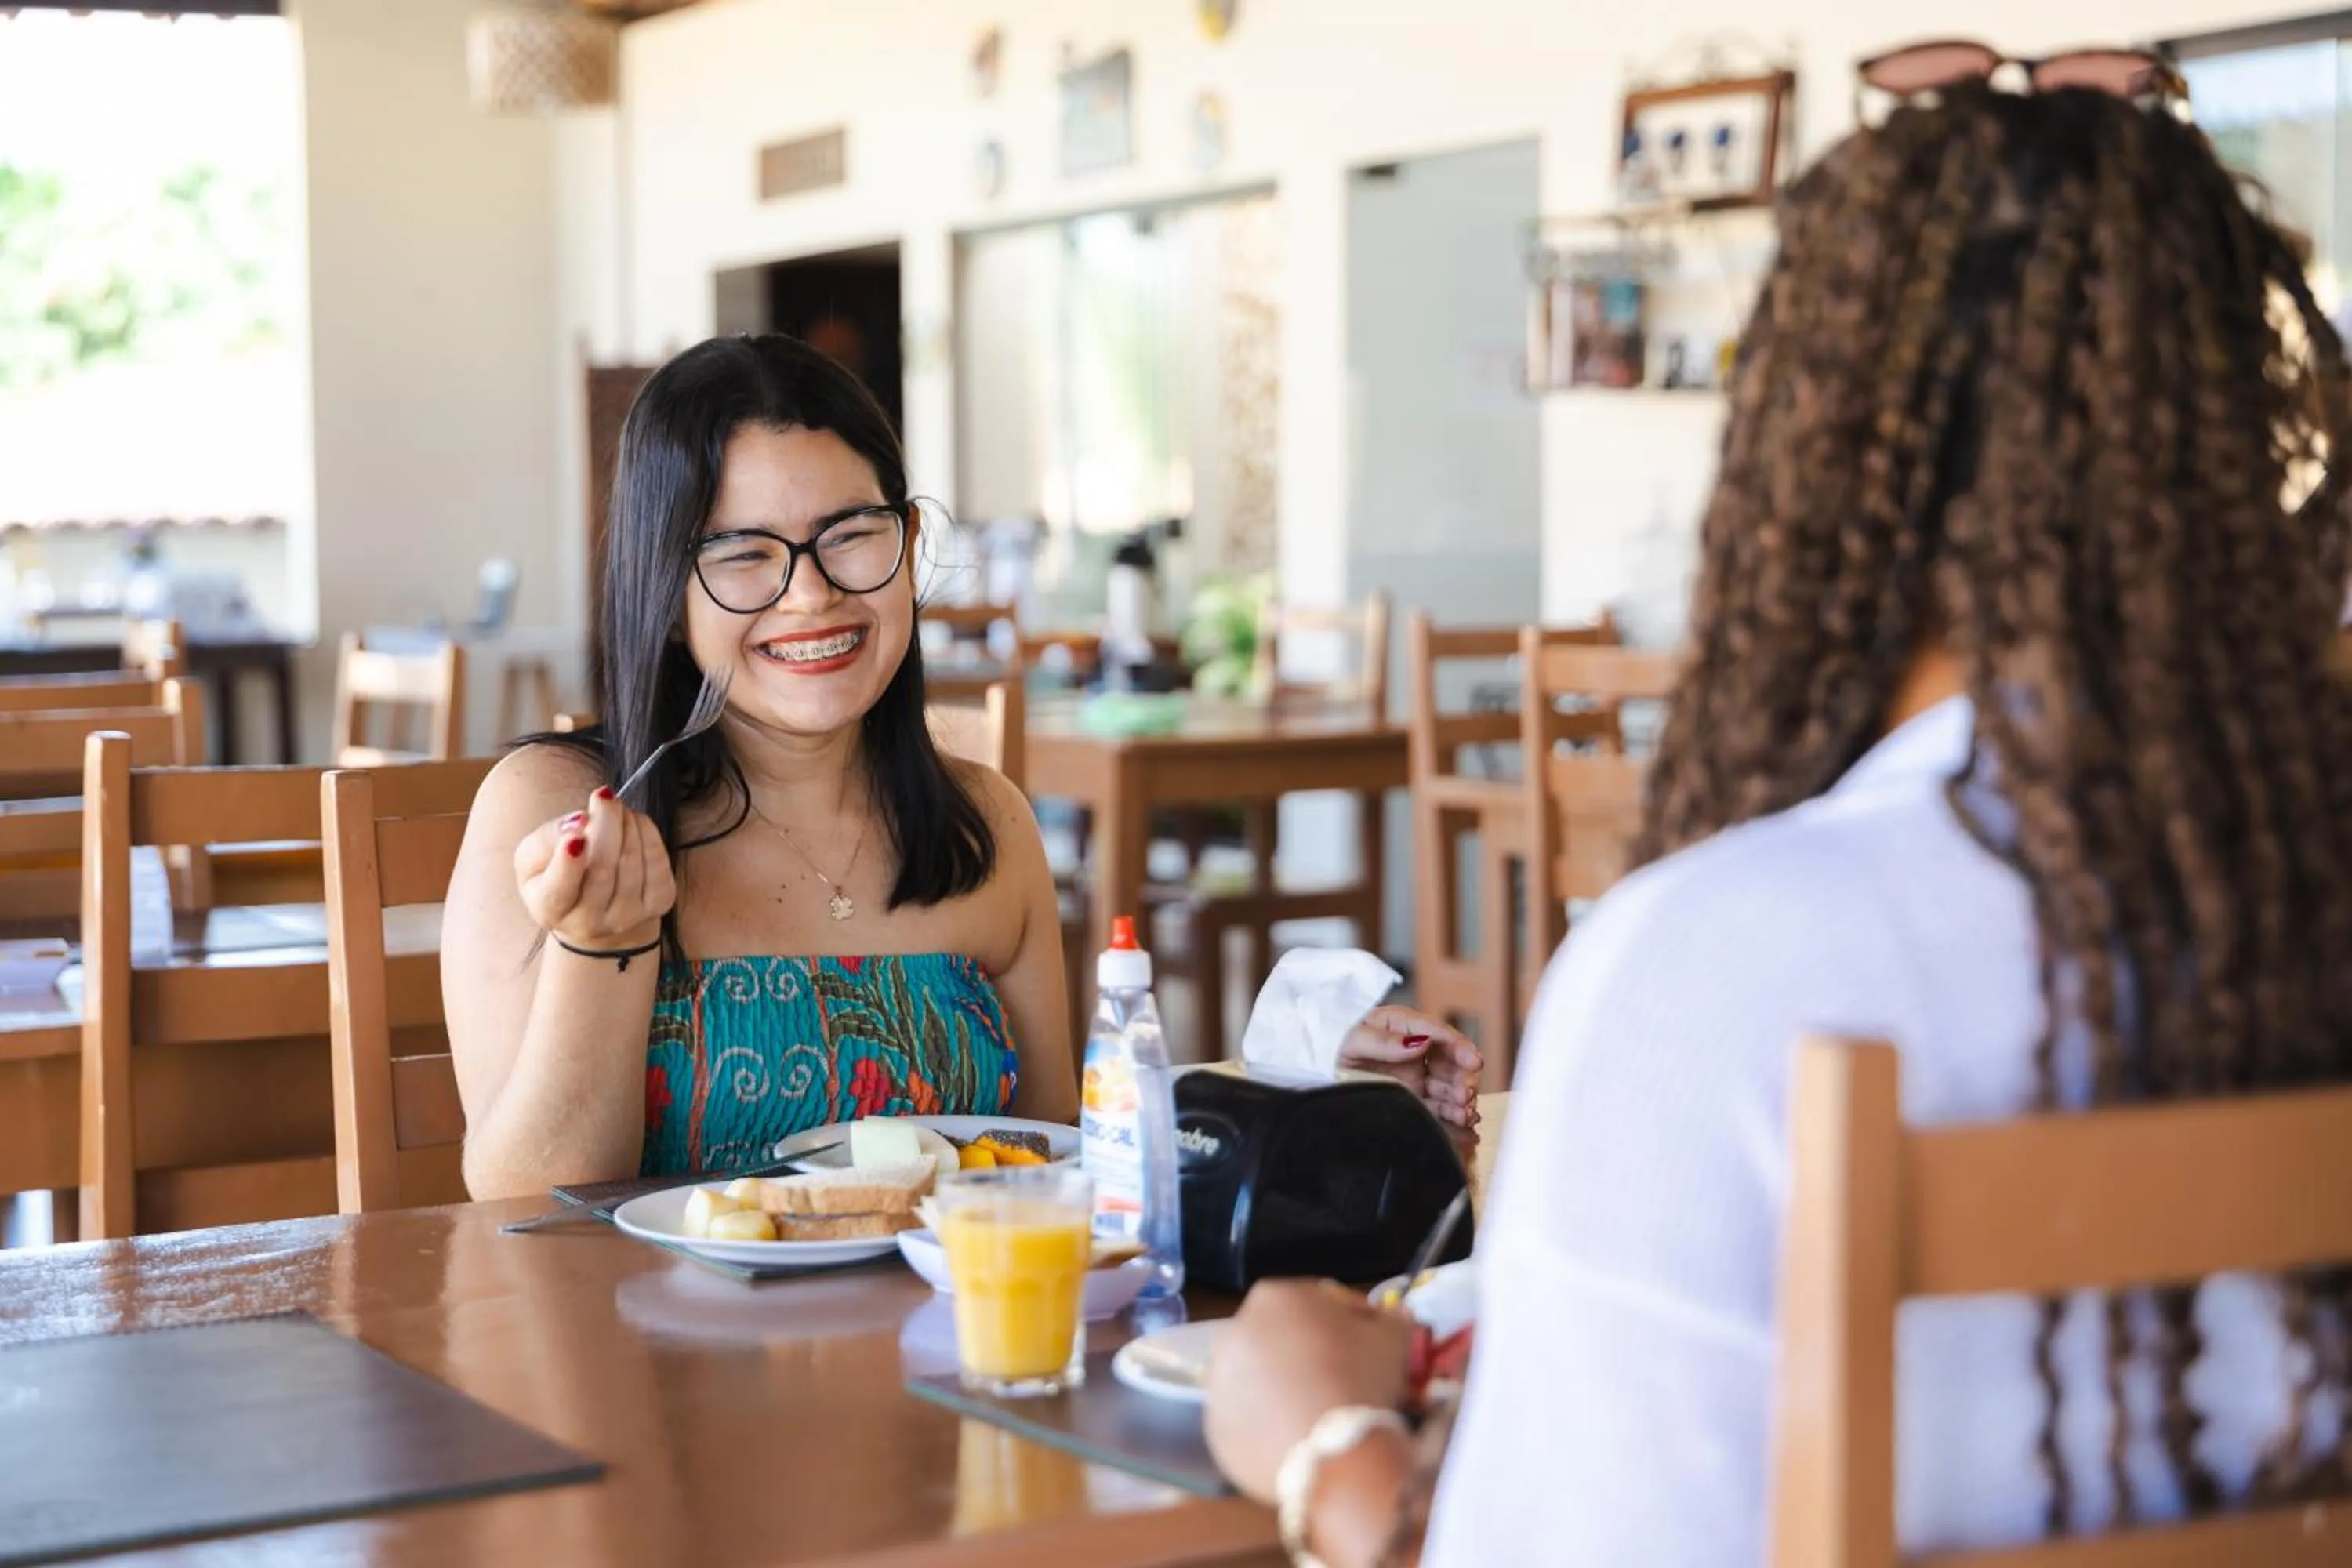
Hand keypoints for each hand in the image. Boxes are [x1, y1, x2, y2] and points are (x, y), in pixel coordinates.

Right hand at [513, 787, 674, 948]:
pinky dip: (647, 831)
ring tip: (615, 809)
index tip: (575, 834)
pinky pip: (657, 860)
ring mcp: (627, 916)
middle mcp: (589, 922)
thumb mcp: (533, 859)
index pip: (558, 891)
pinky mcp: (658, 904)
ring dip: (626, 822)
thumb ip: (546, 840)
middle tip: (603, 797)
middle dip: (606, 822)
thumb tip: (580, 822)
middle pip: (602, 867)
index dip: (567, 863)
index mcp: (550, 910)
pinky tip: (634, 823)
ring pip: (631, 859)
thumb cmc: (557, 876)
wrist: (597, 910)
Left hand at [1204, 1278, 1414, 1503]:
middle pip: (1280, 1339)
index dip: (1348, 1320)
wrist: (1331, 1452)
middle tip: (1343, 1379)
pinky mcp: (1215, 1428)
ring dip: (1284, 1389)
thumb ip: (1390, 1320)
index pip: (1317, 1301)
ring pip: (1260, 1380)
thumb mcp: (1392, 1338)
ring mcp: (1219, 1382)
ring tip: (1319, 1413)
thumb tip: (1395, 1317)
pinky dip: (1268, 1427)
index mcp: (1273, 1297)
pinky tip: (1298, 1440)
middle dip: (1308, 1353)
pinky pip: (1248, 1422)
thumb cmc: (1359, 1379)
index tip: (1369, 1342)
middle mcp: (1233, 1332)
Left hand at [1338, 1006, 1481, 1132]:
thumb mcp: (1351, 1040)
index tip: (1473, 1060)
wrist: (1311, 1075)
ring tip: (1465, 1112)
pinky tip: (1464, 1122)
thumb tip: (1420, 1042)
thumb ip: (1385, 1041)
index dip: (1459, 1046)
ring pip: (1448, 1085)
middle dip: (1464, 1077)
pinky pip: (1438, 1106)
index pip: (1437, 1033)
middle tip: (1465, 1094)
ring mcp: (1413, 1075)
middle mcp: (1412, 1050)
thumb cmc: (1328, 1047)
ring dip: (1462, 1098)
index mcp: (1400, 1026)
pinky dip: (1454, 1114)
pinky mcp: (1411, 1098)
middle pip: (1450, 1061)